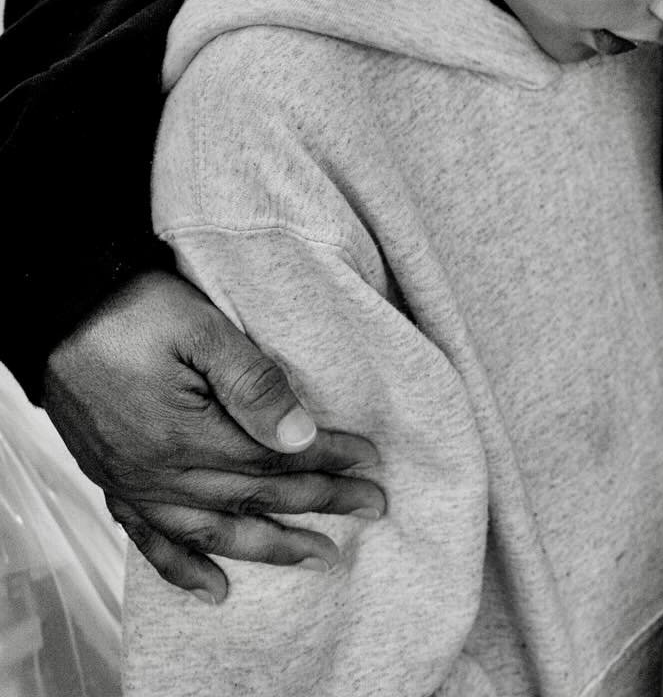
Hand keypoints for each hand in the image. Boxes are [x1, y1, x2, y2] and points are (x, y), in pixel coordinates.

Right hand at [43, 271, 386, 603]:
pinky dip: (183, 568)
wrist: (58, 307)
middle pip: (254, 497)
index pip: (275, 459)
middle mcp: (158, 472)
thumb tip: (300, 435)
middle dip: (319, 503)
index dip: (328, 460)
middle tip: (371, 507)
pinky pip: (150, 539)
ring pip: (211, 531)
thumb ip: (253, 384)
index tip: (369, 462)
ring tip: (316, 555)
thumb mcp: (202, 329)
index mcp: (186, 436)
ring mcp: (132, 482)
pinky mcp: (112, 480)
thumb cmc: (132, 309)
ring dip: (267, 546)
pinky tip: (214, 589)